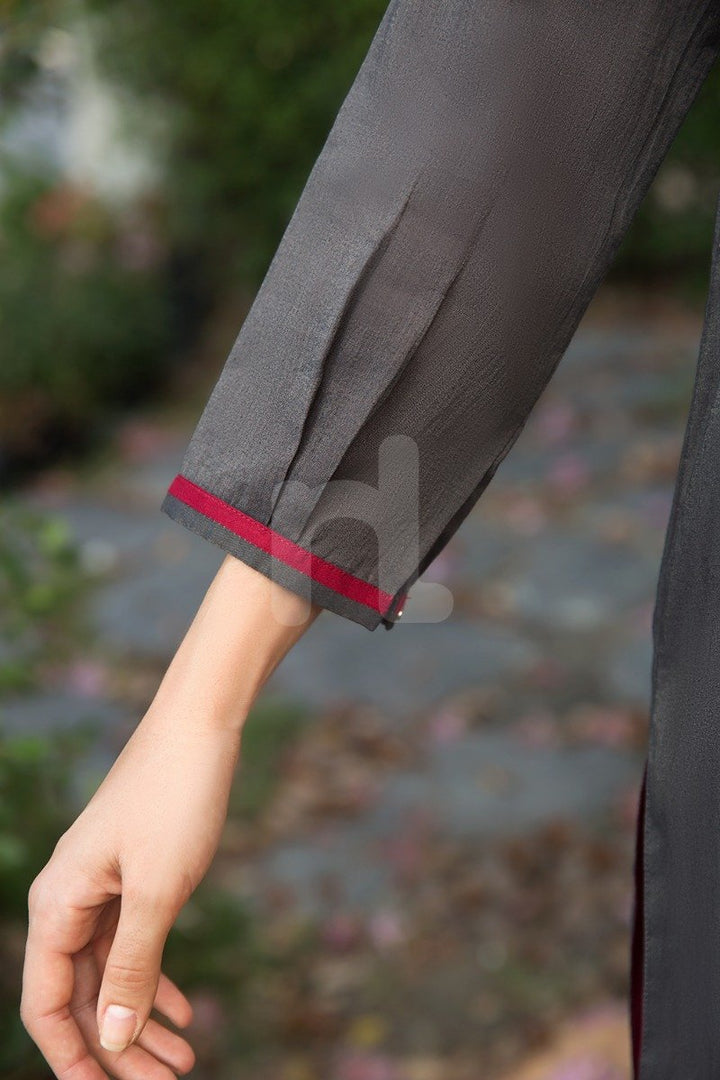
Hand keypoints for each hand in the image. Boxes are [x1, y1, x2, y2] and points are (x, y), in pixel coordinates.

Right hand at [20, 706, 240, 1078]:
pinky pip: (133, 940)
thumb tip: (109, 1039)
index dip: (71, 1057)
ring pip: (111, 972)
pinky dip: (156, 976)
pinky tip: (183, 1007)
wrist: (201, 724)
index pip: (45, 1003)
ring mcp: (101, 885)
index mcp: (57, 904)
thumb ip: (132, 968)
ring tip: (185, 1057)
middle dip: (119, 1044)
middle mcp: (69, 899)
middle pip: (81, 994)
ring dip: (143, 1016)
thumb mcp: (158, 892)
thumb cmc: (175, 798)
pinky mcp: (132, 873)